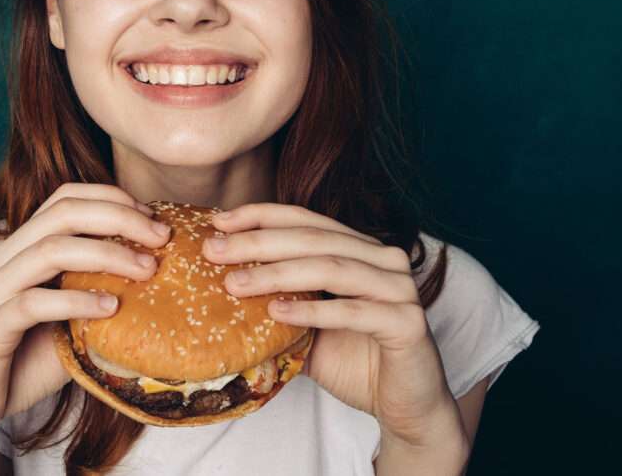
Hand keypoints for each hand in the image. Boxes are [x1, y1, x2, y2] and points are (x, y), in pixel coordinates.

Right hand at [0, 183, 168, 451]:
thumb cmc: (20, 362)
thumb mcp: (68, 322)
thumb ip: (98, 296)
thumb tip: (156, 282)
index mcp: (18, 249)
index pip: (64, 199)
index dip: (110, 198)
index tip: (153, 217)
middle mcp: (0, 260)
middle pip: (63, 214)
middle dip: (119, 218)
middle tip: (161, 236)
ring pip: (50, 251)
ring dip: (107, 255)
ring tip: (147, 270)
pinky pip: (33, 303)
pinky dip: (77, 300)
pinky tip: (111, 308)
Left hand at [202, 203, 465, 448]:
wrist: (405, 406)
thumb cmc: (354, 361)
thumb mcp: (305, 326)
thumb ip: (277, 301)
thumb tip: (219, 282)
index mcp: (359, 249)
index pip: (305, 219)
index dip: (260, 216)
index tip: (217, 221)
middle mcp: (383, 259)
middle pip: (313, 239)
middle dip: (257, 243)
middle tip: (213, 251)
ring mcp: (400, 288)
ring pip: (331, 268)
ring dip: (277, 274)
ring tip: (235, 284)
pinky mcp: (408, 322)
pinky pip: (354, 311)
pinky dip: (312, 310)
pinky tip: (277, 313)